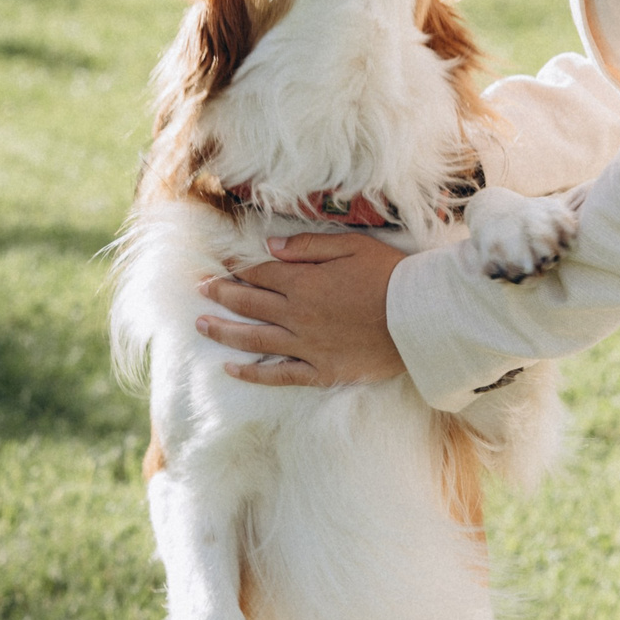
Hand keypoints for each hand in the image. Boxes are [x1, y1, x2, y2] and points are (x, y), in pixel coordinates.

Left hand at [195, 234, 406, 386]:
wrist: (420, 317)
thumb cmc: (390, 276)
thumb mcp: (351, 246)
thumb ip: (307, 246)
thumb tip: (270, 247)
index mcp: (304, 282)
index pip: (259, 273)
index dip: (236, 268)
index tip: (218, 265)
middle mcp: (298, 314)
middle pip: (249, 303)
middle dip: (221, 294)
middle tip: (200, 290)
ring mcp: (307, 345)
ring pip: (254, 339)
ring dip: (224, 332)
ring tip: (201, 326)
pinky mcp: (321, 371)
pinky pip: (279, 374)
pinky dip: (253, 373)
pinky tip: (232, 369)